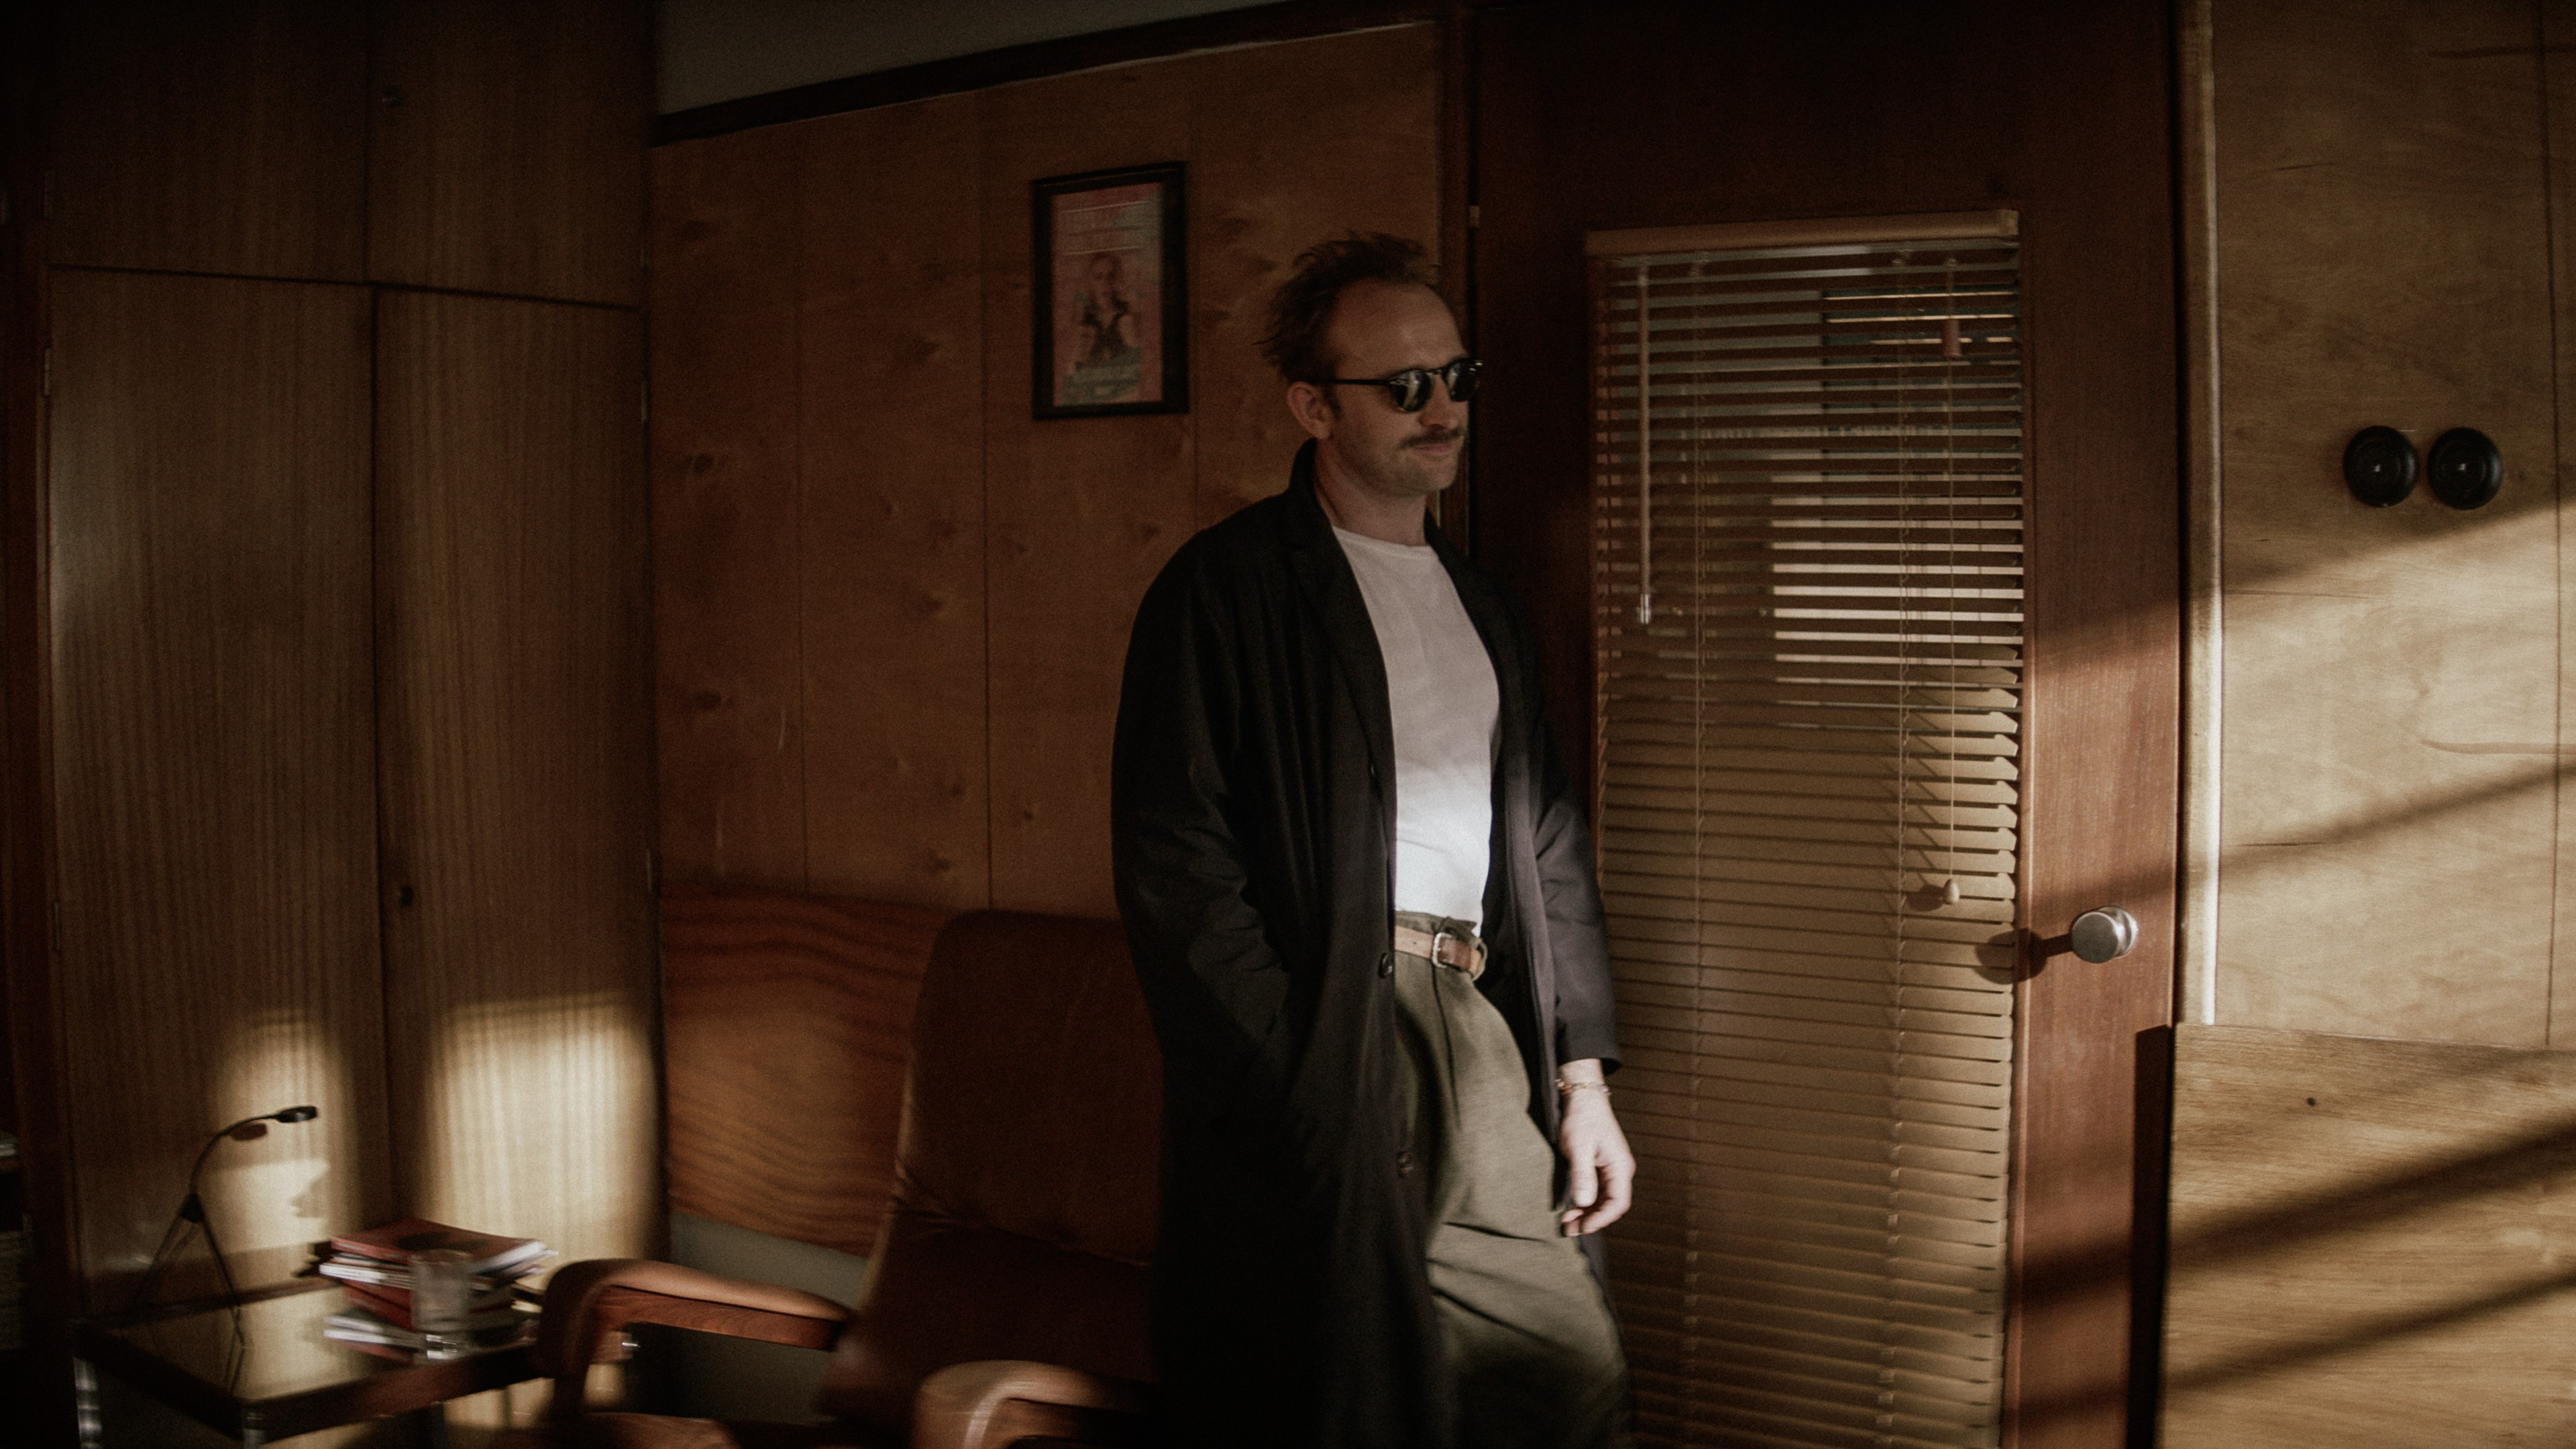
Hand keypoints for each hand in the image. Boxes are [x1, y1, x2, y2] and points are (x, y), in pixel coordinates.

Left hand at [1555, 1060, 1632, 1235]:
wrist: (1583, 1098)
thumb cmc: (1582, 1119)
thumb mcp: (1578, 1148)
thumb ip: (1582, 1175)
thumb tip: (1584, 1202)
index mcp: (1620, 1167)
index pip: (1617, 1203)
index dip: (1601, 1219)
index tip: (1582, 1227)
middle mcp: (1620, 1170)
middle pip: (1611, 1205)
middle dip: (1591, 1219)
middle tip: (1569, 1230)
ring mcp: (1611, 1169)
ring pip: (1603, 1200)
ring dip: (1587, 1213)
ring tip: (1566, 1222)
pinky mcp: (1601, 1167)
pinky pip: (1597, 1191)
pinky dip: (1585, 1202)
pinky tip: (1571, 1208)